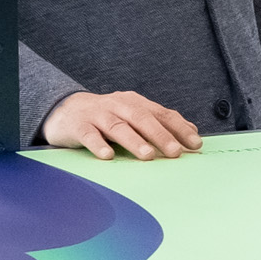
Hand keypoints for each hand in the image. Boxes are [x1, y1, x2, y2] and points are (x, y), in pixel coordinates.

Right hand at [43, 87, 203, 159]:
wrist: (65, 109)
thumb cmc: (107, 117)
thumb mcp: (133, 116)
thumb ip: (160, 123)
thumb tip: (192, 132)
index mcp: (135, 103)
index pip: (161, 114)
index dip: (179, 128)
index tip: (195, 144)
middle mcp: (118, 106)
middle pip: (142, 119)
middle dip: (160, 135)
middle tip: (175, 152)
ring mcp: (98, 115)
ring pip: (118, 127)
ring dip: (134, 141)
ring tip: (148, 155)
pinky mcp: (78, 126)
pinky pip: (89, 135)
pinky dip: (98, 145)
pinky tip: (108, 156)